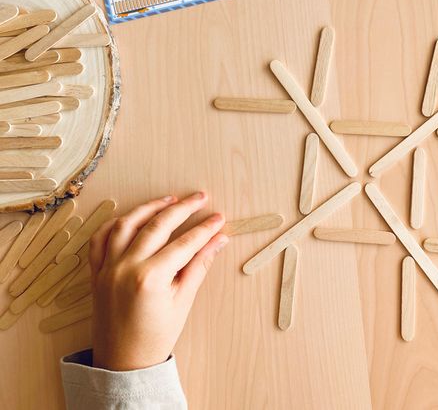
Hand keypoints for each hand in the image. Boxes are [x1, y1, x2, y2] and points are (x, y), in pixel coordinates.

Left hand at [89, 192, 228, 370]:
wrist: (123, 362)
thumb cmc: (155, 336)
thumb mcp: (183, 301)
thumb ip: (199, 265)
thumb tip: (218, 241)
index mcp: (150, 278)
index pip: (185, 243)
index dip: (204, 229)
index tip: (219, 218)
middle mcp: (125, 268)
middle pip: (157, 226)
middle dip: (182, 208)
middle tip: (199, 198)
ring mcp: (107, 268)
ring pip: (126, 224)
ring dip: (148, 208)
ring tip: (169, 200)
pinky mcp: (96, 272)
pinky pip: (100, 239)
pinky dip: (116, 223)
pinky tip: (132, 217)